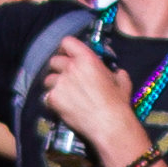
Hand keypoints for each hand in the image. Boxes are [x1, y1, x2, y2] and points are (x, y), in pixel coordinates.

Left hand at [39, 36, 145, 166]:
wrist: (109, 124)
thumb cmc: (117, 103)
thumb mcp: (122, 82)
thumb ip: (115, 73)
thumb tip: (116, 72)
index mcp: (87, 58)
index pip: (67, 42)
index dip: (66, 49)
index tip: (67, 55)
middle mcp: (71, 67)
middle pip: (54, 61)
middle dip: (58, 69)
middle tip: (65, 78)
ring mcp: (61, 83)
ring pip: (48, 79)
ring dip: (54, 85)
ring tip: (63, 95)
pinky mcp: (54, 98)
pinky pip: (46, 96)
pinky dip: (52, 101)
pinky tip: (61, 107)